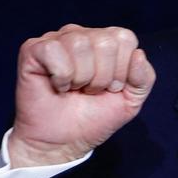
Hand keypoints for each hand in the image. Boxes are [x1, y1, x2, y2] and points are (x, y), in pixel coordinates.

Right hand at [7, 24, 155, 167]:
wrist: (62, 142)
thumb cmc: (93, 118)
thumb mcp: (130, 101)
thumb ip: (143, 78)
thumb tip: (139, 54)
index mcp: (106, 41)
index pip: (125, 38)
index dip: (121, 70)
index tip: (109, 88)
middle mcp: (81, 34)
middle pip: (105, 42)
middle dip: (102, 77)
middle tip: (89, 91)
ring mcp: (56, 39)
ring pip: (80, 44)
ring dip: (81, 78)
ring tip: (74, 89)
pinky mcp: (33, 49)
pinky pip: (54, 50)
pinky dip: (60, 76)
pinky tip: (57, 85)